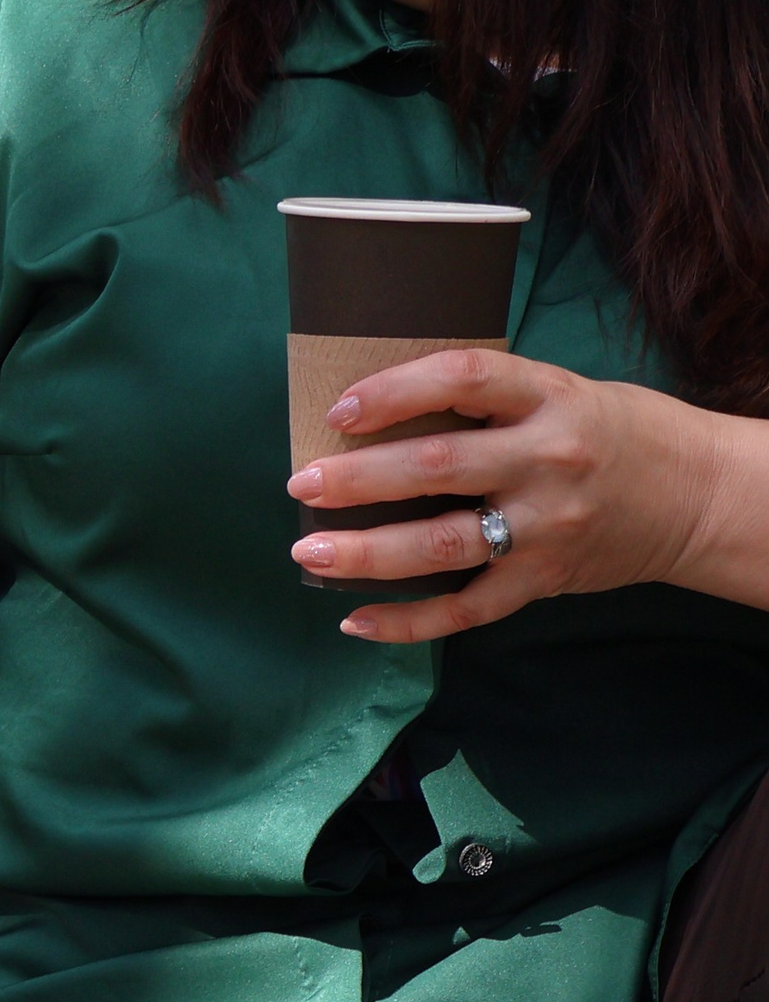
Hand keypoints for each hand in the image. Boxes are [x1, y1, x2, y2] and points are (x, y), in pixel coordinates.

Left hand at [287, 349, 723, 642]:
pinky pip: (467, 608)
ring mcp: (547, 526)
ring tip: (310, 551)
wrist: (698, 494)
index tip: (340, 410)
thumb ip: (487, 401)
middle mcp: (547, 460)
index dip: (395, 390)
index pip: (464, 379)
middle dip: (359, 479)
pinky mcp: (545, 579)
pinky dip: (407, 621)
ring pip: (443, 543)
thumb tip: (377, 410)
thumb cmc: (611, 431)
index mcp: (548, 398)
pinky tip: (355, 621)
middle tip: (302, 484)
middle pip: (438, 467)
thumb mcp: (559, 391)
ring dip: (367, 553)